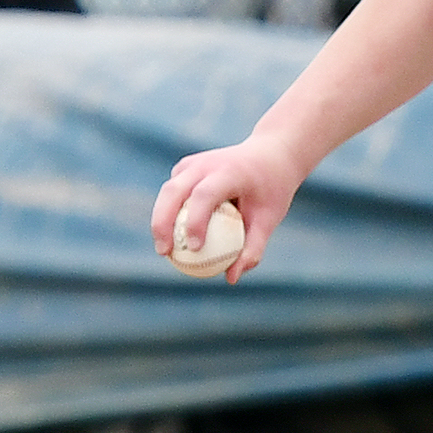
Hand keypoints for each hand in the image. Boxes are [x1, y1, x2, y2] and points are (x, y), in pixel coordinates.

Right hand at [151, 134, 306, 282]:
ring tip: (164, 250)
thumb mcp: (270, 218)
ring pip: (168, 190)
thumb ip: (253, 247)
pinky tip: (174, 235)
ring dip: (161, 219)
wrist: (271, 154)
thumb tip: (230, 278)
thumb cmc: (272, 190)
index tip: (195, 249)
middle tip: (165, 252)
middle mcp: (208, 163)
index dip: (196, 221)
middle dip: (163, 222)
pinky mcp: (186, 167)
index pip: (205, 194)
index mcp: (231, 170)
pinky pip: (174, 192)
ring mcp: (194, 162)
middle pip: (174, 190)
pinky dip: (170, 212)